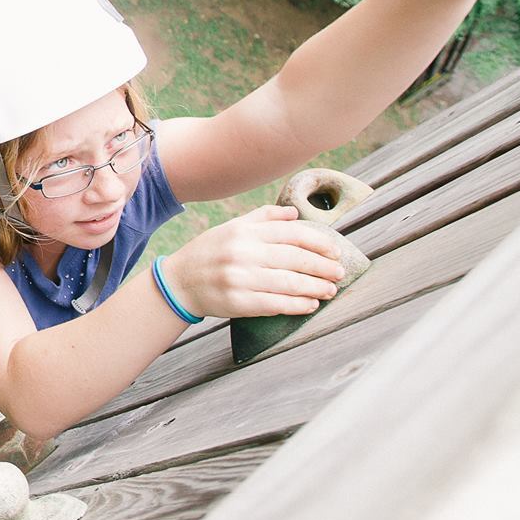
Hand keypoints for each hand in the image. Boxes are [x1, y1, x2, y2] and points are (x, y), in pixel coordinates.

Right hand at [159, 206, 349, 319]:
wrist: (179, 282)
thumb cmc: (210, 252)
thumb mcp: (232, 227)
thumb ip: (263, 217)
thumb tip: (294, 214)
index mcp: (244, 232)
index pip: (291, 233)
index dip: (319, 243)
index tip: (335, 252)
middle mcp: (242, 253)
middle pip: (295, 259)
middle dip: (323, 267)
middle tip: (340, 273)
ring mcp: (239, 279)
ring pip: (289, 283)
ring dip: (315, 288)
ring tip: (330, 290)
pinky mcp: (237, 302)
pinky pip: (275, 304)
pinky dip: (297, 305)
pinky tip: (310, 304)